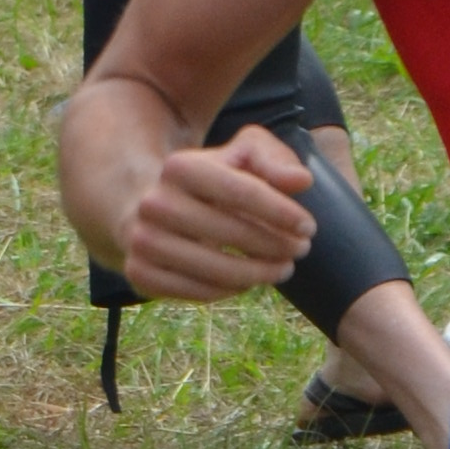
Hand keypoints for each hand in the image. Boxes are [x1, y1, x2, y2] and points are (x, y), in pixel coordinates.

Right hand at [121, 126, 316, 304]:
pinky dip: (230, 290)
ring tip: (282, 269)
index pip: (241, 191)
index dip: (281, 212)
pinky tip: (248, 281)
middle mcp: (155, 203)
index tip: (309, 227)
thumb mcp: (238, 156)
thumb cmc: (209, 181)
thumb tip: (301, 182)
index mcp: (180, 166)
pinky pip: (198, 292)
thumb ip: (272, 159)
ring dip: (260, 274)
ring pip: (217, 270)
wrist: (149, 208)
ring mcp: (143, 241)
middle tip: (300, 250)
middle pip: (233, 233)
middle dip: (276, 245)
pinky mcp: (140, 274)